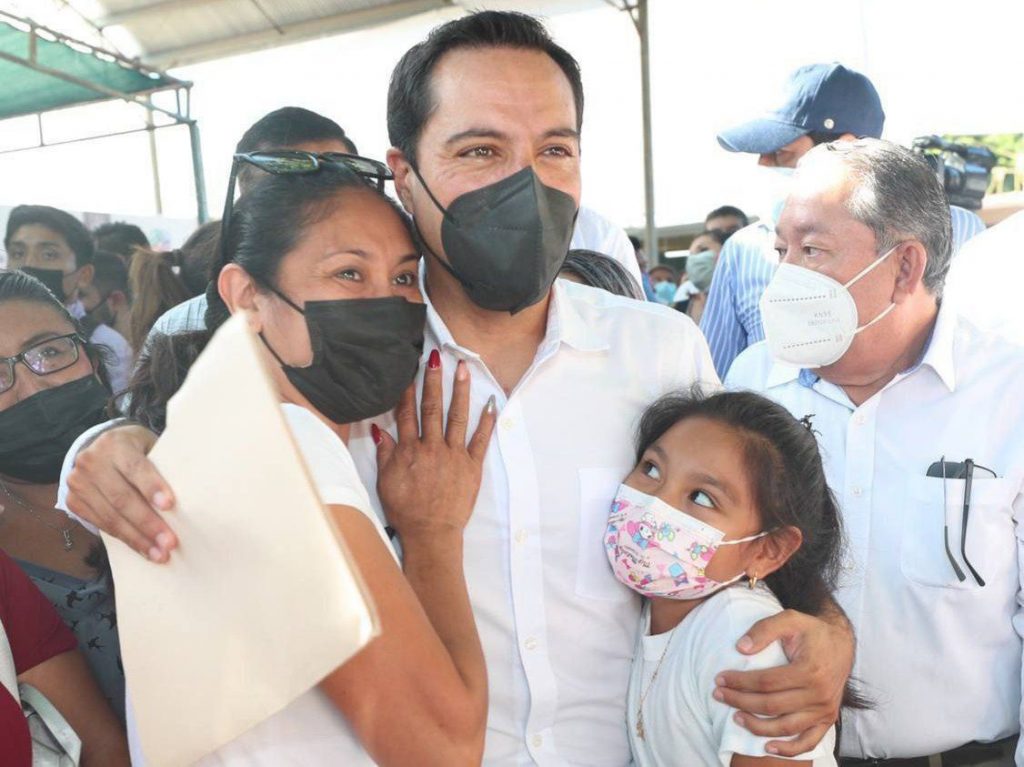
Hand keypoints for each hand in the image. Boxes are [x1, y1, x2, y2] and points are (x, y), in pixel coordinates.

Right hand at [65, 424, 177, 561]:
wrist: (100, 450)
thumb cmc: (137, 450)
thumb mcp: (149, 446)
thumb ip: (162, 464)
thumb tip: (190, 494)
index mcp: (114, 443)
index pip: (135, 467)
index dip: (152, 486)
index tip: (170, 505)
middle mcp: (91, 462)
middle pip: (122, 497)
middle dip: (148, 523)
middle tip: (170, 542)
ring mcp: (78, 483)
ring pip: (111, 516)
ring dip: (138, 538)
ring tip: (160, 553)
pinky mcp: (74, 502)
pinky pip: (102, 525)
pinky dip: (125, 539)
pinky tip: (144, 550)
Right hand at [375, 351, 496, 539]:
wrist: (430, 534)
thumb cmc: (406, 511)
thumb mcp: (386, 481)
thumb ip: (385, 453)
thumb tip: (379, 429)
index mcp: (409, 450)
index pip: (407, 413)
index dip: (408, 390)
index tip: (410, 369)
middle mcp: (432, 447)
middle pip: (431, 408)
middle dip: (433, 380)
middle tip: (436, 357)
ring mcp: (454, 455)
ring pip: (457, 417)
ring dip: (460, 391)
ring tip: (463, 369)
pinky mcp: (472, 466)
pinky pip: (480, 440)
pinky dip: (486, 421)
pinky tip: (491, 402)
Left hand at [713, 608, 852, 756]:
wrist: (841, 643)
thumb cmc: (811, 631)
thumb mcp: (790, 618)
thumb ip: (764, 629)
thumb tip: (741, 648)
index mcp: (809, 670)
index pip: (766, 682)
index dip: (740, 682)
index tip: (720, 679)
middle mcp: (819, 694)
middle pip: (771, 705)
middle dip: (740, 701)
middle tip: (718, 695)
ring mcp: (824, 710)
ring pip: (785, 727)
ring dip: (757, 726)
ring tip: (735, 717)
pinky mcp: (827, 719)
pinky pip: (808, 741)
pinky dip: (789, 749)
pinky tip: (767, 746)